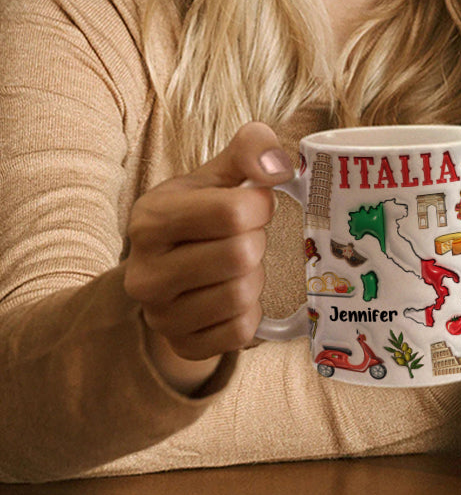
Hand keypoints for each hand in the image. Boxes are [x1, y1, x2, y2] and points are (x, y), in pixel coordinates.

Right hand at [124, 122, 293, 392]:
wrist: (170, 270)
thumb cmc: (201, 214)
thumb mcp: (218, 174)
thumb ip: (250, 149)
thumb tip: (280, 166)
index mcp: (150, 219)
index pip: (232, 212)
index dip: (260, 206)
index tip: (254, 205)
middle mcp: (145, 272)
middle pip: (241, 255)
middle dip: (256, 242)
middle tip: (245, 238)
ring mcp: (160, 316)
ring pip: (242, 295)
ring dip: (255, 277)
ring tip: (238, 266)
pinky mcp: (182, 345)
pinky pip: (241, 331)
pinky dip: (251, 312)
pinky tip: (235, 296)